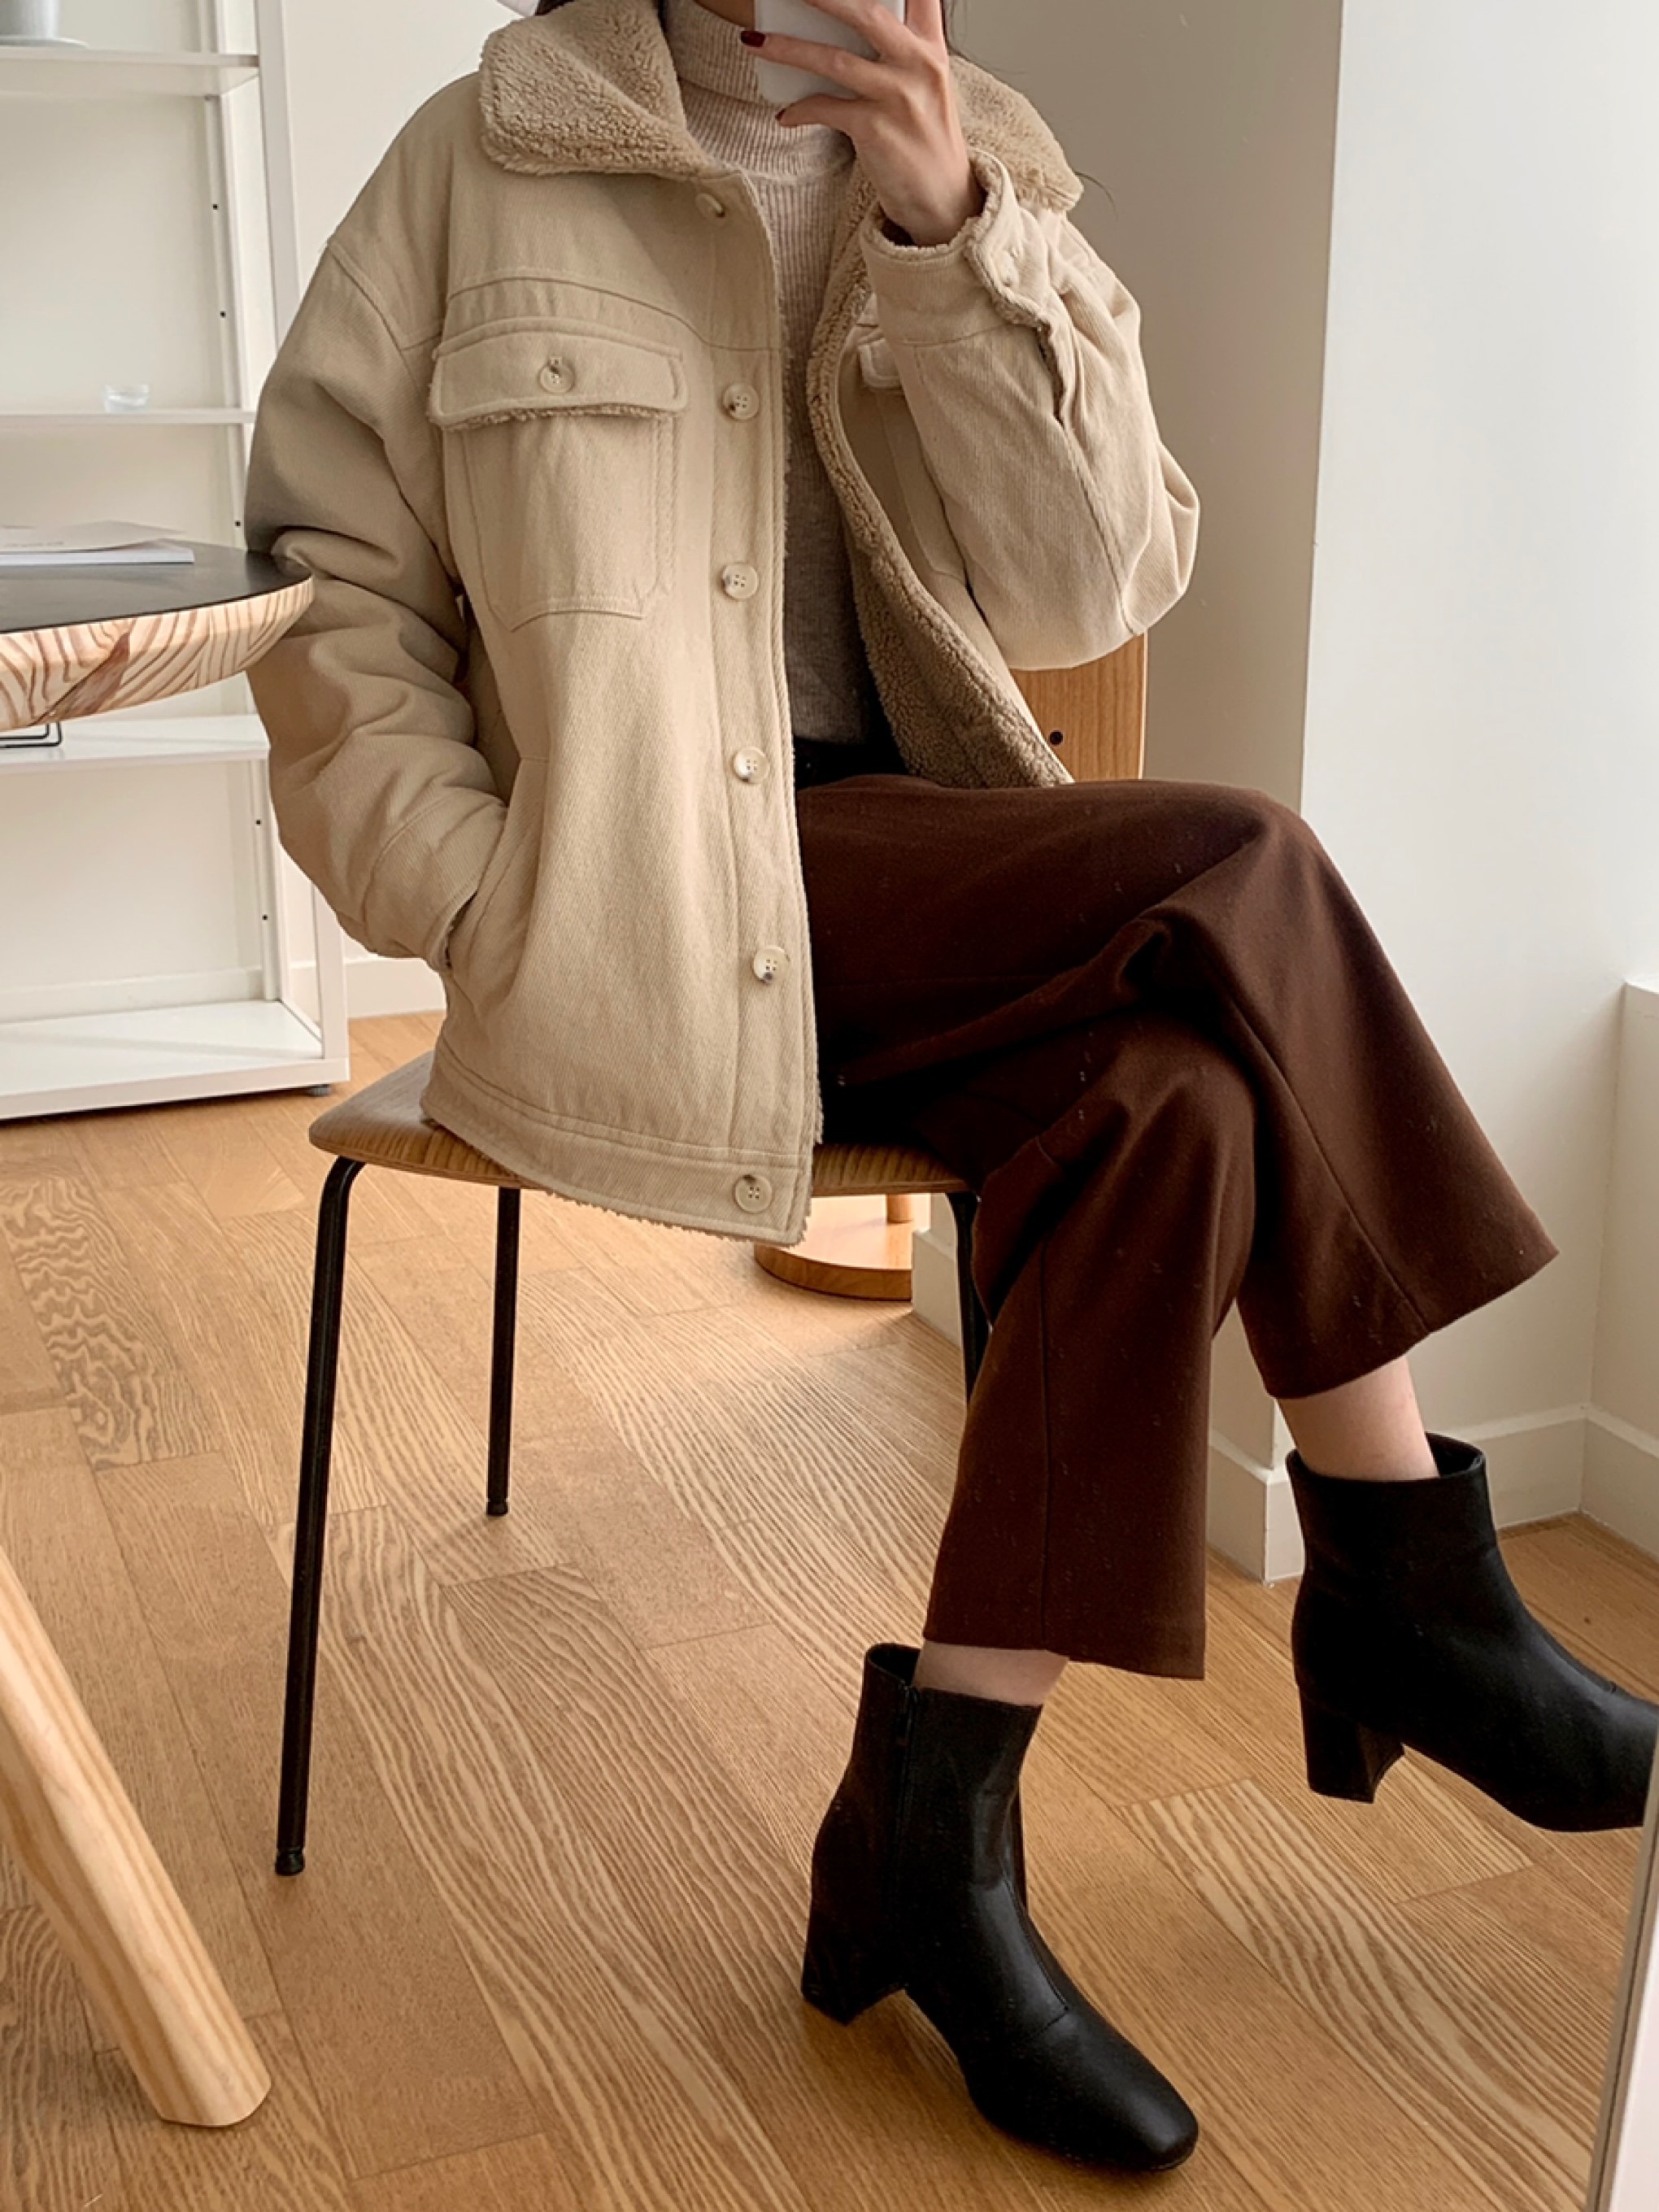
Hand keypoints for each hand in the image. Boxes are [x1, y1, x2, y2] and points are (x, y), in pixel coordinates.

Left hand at [742, 0, 985, 246]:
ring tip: (755, 42)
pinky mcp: (875, 130)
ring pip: (834, 60)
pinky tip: (785, 115)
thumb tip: (843, 32)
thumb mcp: (925, 87)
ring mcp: (897, 97)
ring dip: (788, 49)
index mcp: (932, 49)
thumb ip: (899, 53)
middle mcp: (918, 66)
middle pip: (866, 13)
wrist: (942, 200)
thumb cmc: (926, 141)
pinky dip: (800, 110)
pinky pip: (826, 109)